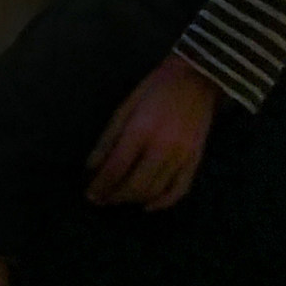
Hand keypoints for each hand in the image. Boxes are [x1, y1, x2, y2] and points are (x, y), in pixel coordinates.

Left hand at [84, 53, 221, 210]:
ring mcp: (182, 156)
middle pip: (135, 184)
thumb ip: (108, 138)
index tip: (90, 193)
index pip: (116, 167)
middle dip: (115, 196)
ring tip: (118, 199)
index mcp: (141, 130)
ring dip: (134, 199)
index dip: (101, 184)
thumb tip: (92, 166)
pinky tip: (148, 205)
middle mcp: (163, 147)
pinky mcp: (196, 160)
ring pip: (155, 190)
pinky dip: (163, 202)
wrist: (196, 79)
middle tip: (101, 199)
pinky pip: (180, 190)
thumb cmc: (154, 89)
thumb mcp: (125, 107)